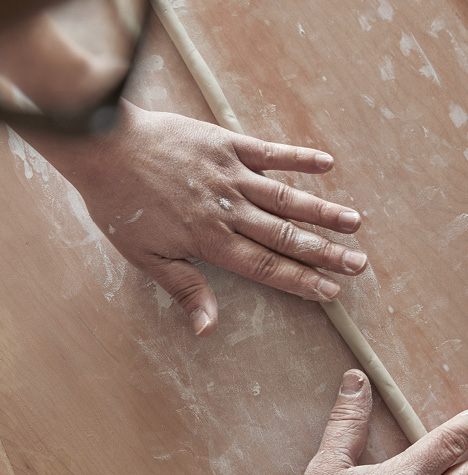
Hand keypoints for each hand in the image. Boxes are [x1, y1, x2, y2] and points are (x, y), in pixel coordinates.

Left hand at [47, 101, 366, 334]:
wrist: (103, 146)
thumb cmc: (121, 204)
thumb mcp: (145, 256)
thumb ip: (184, 289)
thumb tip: (207, 329)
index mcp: (210, 241)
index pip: (266, 266)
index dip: (301, 281)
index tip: (331, 291)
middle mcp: (229, 210)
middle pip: (285, 235)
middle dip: (324, 252)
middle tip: (358, 263)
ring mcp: (231, 175)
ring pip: (285, 197)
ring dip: (322, 210)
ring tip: (354, 222)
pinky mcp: (227, 145)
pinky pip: (270, 152)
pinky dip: (298, 158)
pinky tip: (327, 164)